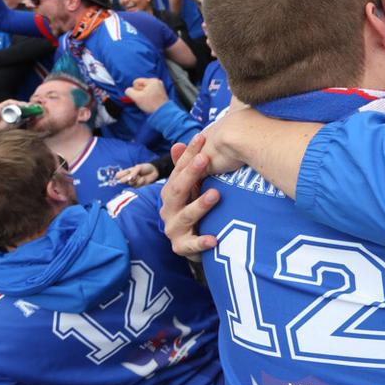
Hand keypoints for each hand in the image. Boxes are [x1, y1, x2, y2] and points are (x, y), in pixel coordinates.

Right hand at [115, 162, 160, 186]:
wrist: (154, 171)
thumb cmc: (145, 168)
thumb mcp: (138, 168)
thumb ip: (132, 173)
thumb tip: (128, 179)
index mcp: (126, 173)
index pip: (117, 176)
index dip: (118, 177)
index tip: (121, 175)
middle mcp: (127, 178)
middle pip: (122, 181)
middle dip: (127, 178)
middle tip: (134, 175)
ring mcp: (132, 183)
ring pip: (130, 184)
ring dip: (136, 179)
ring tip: (140, 176)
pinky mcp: (137, 187)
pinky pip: (136, 186)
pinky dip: (140, 182)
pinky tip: (143, 179)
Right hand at [124, 77, 169, 113]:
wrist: (163, 112)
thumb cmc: (151, 104)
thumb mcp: (136, 97)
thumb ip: (129, 91)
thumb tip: (128, 90)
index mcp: (152, 80)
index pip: (136, 82)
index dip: (135, 90)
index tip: (141, 96)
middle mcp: (157, 82)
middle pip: (141, 85)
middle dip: (140, 93)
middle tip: (145, 99)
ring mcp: (159, 87)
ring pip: (145, 89)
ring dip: (143, 95)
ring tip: (148, 101)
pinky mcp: (160, 92)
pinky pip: (149, 92)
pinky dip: (148, 97)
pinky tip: (151, 102)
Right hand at [160, 135, 219, 260]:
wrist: (189, 244)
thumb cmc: (190, 209)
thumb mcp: (189, 189)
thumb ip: (184, 168)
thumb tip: (178, 144)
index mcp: (171, 192)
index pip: (178, 170)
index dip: (188, 154)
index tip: (201, 137)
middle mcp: (169, 209)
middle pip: (177, 190)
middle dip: (190, 174)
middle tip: (204, 159)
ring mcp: (174, 228)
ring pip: (186, 216)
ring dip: (200, 205)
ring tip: (215, 194)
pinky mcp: (181, 247)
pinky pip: (192, 245)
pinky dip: (202, 242)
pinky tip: (214, 239)